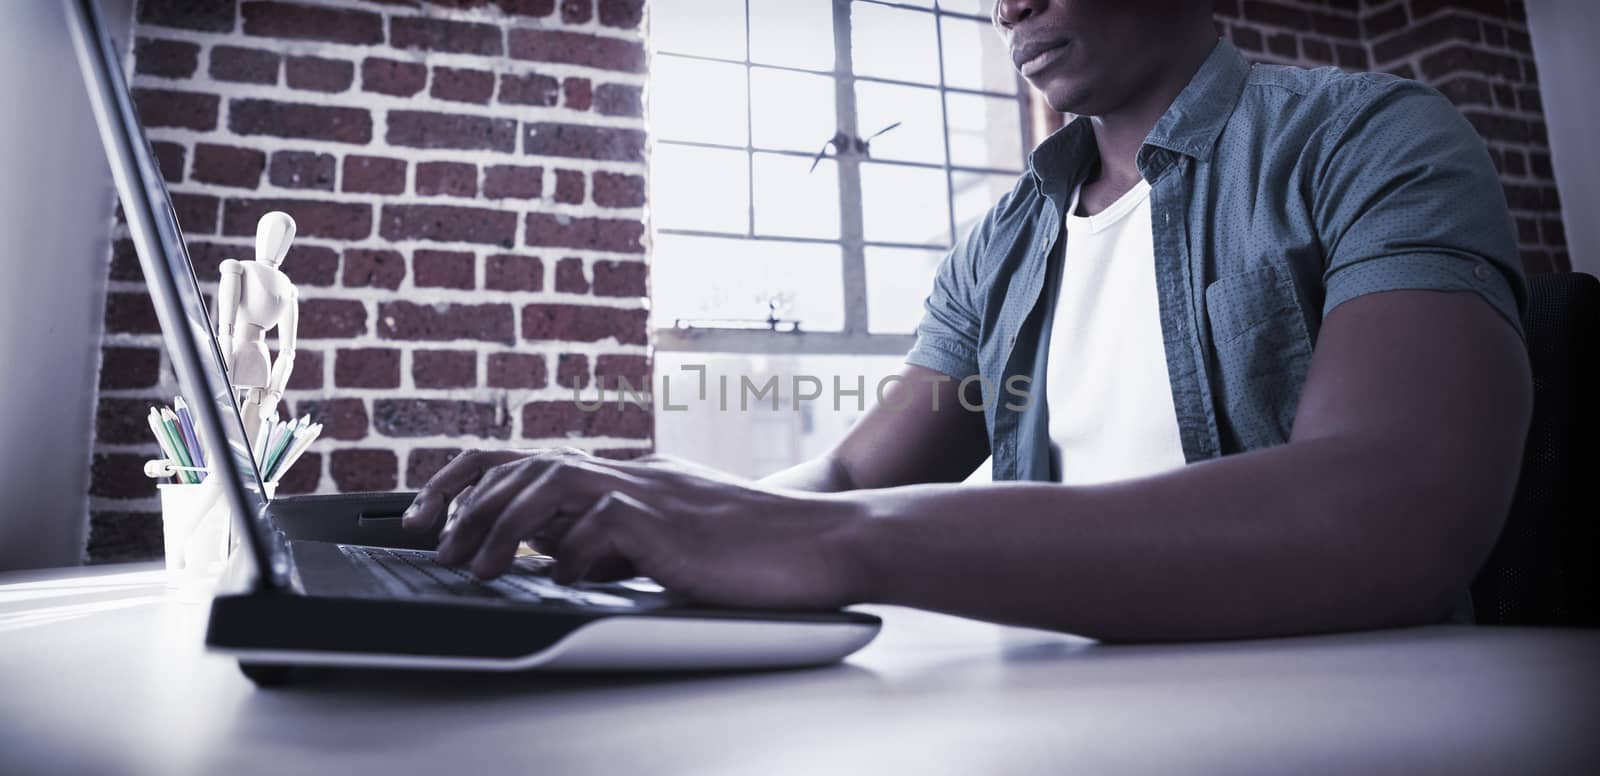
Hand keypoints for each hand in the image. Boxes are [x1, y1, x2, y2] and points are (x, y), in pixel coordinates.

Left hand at [404, 450, 871, 609]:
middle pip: (523, 462)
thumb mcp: (671, 540)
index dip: (472, 479)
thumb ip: (617, 540)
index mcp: (628, 473)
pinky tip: (562, 578)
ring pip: (545, 482)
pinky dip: (567, 556)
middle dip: (463, 498)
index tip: (435, 511)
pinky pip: (593, 528)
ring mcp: (646, 489)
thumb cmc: (754, 549)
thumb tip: (559, 559)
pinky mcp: (663, 518)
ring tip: (472, 562)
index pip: (532, 459)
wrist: (821, 540)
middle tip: (430, 536)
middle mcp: (629, 471)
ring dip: (497, 522)